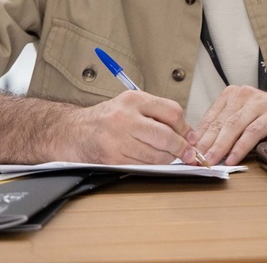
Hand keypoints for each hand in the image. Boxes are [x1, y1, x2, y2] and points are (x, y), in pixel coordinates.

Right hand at [62, 90, 201, 164]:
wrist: (75, 132)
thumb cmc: (107, 118)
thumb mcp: (131, 104)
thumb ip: (158, 113)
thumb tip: (187, 133)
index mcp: (133, 100)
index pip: (172, 112)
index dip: (186, 128)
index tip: (192, 138)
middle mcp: (125, 118)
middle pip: (166, 136)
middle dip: (181, 148)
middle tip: (188, 153)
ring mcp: (118, 140)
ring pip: (156, 155)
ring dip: (168, 159)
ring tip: (167, 156)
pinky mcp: (113, 159)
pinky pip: (143, 166)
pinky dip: (152, 166)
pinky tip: (151, 160)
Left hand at [193, 85, 266, 165]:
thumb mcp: (245, 123)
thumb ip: (226, 131)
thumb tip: (202, 151)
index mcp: (233, 95)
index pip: (210, 118)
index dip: (198, 138)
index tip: (188, 154)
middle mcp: (244, 95)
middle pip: (219, 122)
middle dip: (205, 144)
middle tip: (195, 161)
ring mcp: (260, 102)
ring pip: (233, 126)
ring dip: (220, 146)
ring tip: (210, 161)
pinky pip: (253, 132)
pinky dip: (240, 147)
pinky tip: (233, 158)